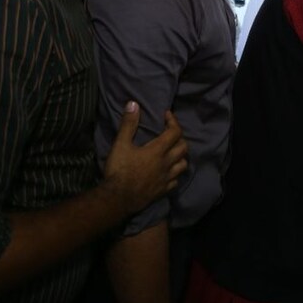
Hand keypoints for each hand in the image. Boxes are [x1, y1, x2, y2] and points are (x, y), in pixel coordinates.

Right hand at [102, 101, 188, 217]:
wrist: (118, 199)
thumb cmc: (119, 170)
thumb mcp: (120, 144)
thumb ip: (128, 124)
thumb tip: (133, 104)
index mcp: (158, 150)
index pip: (175, 132)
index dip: (173, 121)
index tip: (167, 115)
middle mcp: (167, 163)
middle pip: (184, 147)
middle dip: (180, 137)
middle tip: (170, 133)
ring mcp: (167, 178)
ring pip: (184, 164)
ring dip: (181, 156)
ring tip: (173, 152)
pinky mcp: (164, 191)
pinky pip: (176, 180)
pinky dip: (175, 174)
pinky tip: (168, 172)